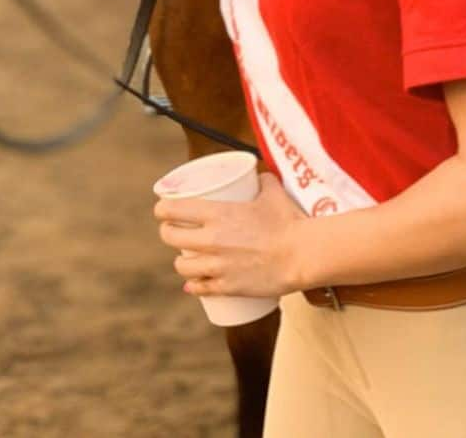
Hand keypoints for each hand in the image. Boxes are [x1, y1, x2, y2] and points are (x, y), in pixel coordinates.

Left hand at [153, 172, 308, 299]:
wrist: (302, 255)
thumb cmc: (289, 221)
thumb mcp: (273, 193)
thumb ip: (263, 181)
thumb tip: (260, 176)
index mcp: (217, 214)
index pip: (173, 210)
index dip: (162, 209)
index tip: (162, 209)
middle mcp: (211, 240)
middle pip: (171, 238)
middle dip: (168, 233)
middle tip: (173, 231)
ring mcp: (217, 266)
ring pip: (182, 266)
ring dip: (181, 262)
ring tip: (185, 258)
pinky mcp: (228, 287)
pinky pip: (200, 288)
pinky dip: (194, 286)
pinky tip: (193, 284)